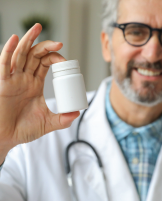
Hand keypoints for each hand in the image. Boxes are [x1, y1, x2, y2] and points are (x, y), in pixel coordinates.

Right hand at [0, 24, 79, 152]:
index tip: (65, 61)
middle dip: (45, 46)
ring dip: (28, 40)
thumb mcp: (48, 122)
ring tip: (38, 28)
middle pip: (34, 55)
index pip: (45, 63)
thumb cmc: (24, 129)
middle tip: (59, 43)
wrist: (6, 138)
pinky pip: (4, 64)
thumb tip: (77, 113)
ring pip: (20, 55)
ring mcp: (13, 79)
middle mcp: (24, 78)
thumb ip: (63, 119)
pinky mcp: (2, 84)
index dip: (54, 58)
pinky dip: (8, 51)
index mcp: (35, 84)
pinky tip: (14, 39)